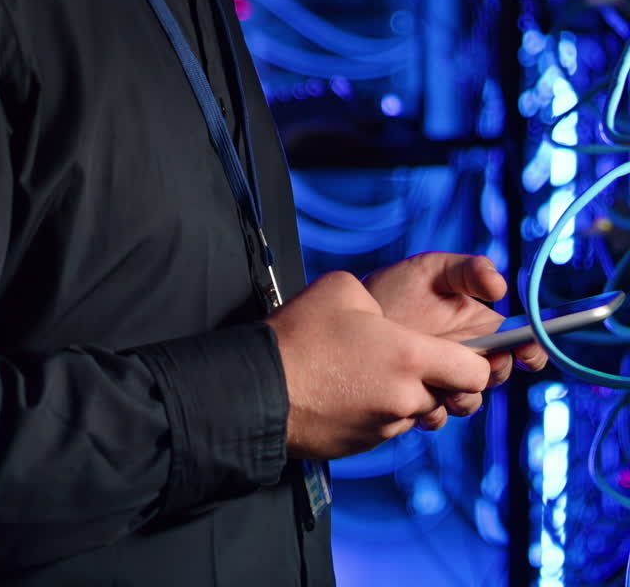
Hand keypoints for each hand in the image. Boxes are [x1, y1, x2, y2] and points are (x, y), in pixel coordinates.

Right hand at [265, 270, 492, 458]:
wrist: (257, 389)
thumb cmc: (299, 336)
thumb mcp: (343, 288)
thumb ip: (378, 301)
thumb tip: (382, 317)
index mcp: (409, 357)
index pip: (476, 372)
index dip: (475, 360)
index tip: (463, 350)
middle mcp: (403, 398)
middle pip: (446, 395)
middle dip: (435, 377)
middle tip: (403, 354)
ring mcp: (382, 426)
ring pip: (414, 411)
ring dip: (402, 393)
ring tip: (366, 368)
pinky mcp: (360, 445)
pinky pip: (384, 425)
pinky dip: (376, 409)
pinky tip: (347, 388)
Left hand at [363, 252, 547, 421]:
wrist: (350, 315)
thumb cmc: (396, 287)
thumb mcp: (433, 270)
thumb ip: (468, 271)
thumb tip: (499, 286)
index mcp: (480, 326)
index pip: (520, 343)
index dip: (531, 350)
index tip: (526, 350)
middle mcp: (466, 356)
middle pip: (498, 374)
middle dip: (495, 372)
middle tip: (484, 364)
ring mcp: (443, 379)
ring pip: (469, 399)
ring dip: (464, 398)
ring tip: (447, 389)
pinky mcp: (417, 398)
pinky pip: (434, 416)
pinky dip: (431, 413)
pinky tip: (419, 401)